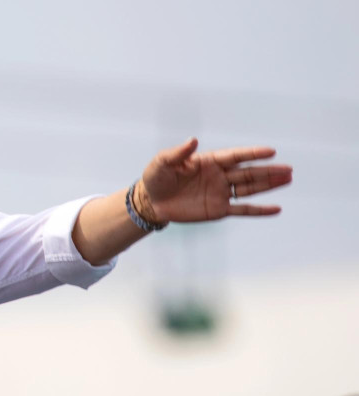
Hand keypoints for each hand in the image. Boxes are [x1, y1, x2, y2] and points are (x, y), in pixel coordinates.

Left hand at [139, 137, 292, 222]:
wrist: (151, 201)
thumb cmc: (157, 177)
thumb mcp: (163, 162)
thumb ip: (179, 153)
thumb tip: (194, 140)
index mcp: (209, 161)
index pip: (235, 156)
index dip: (252, 154)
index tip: (271, 151)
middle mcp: (219, 176)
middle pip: (248, 173)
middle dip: (268, 171)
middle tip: (288, 169)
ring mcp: (220, 193)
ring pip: (249, 189)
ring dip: (268, 185)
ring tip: (288, 179)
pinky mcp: (217, 210)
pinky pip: (242, 210)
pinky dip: (259, 211)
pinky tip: (276, 209)